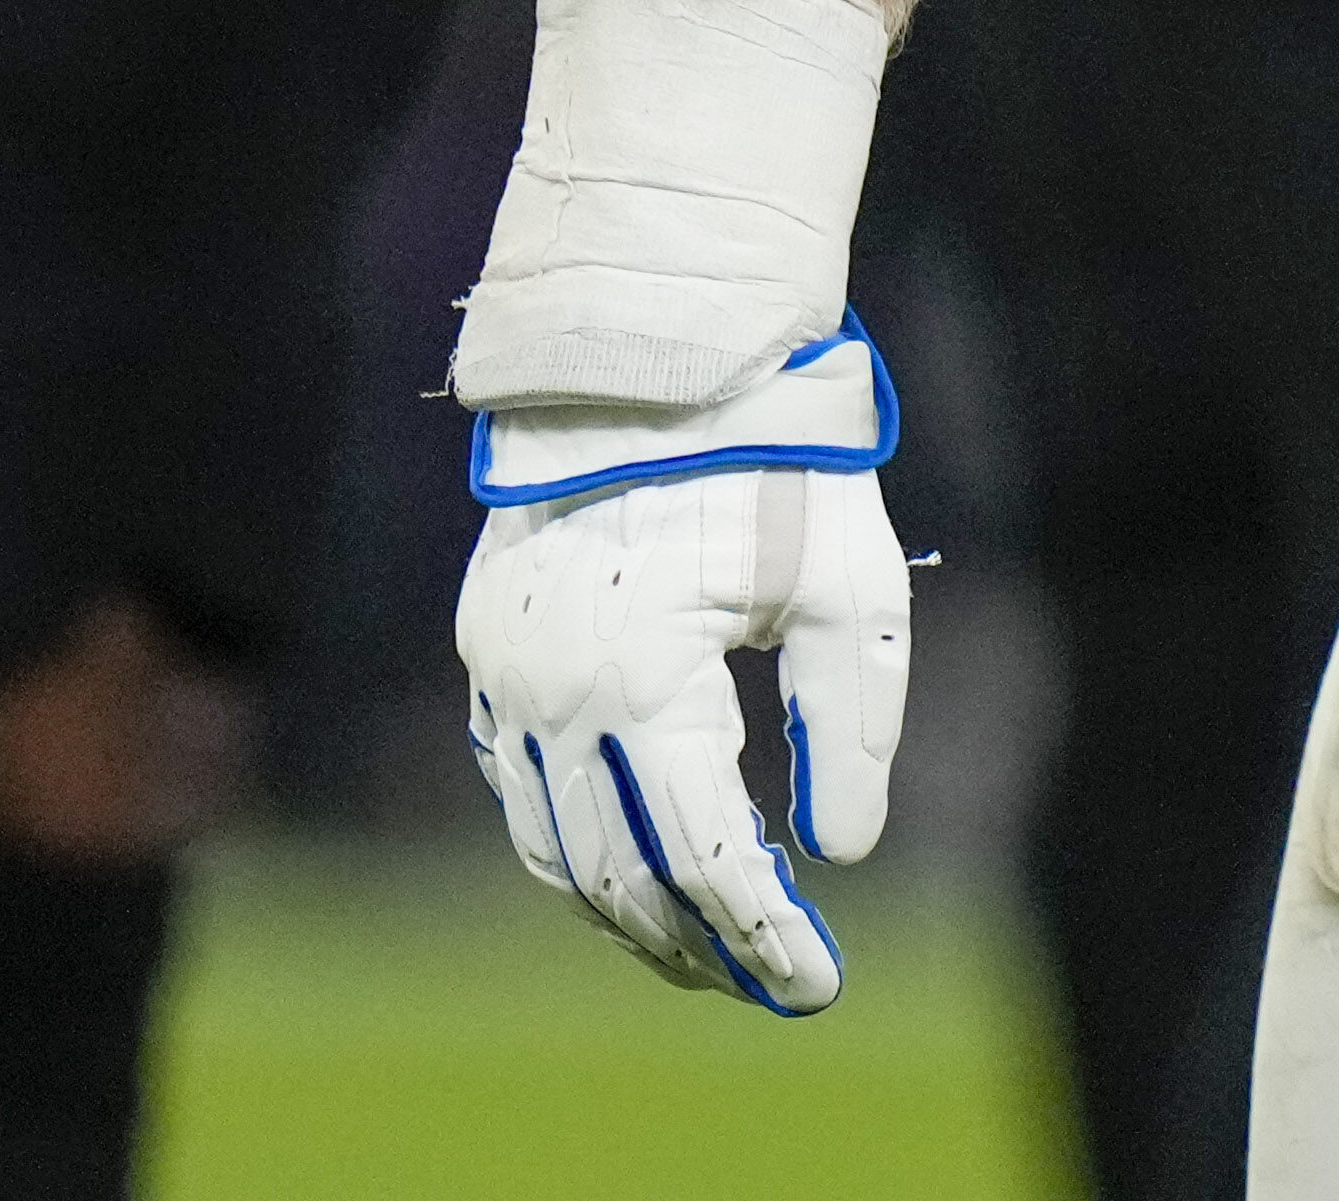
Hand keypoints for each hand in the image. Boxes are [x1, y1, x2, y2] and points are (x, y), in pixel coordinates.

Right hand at [450, 0, 899, 989]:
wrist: (655, 354)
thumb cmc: (776, 462)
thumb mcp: (851, 584)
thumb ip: (850, 720)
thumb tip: (841, 852)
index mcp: (646, 679)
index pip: (708, 857)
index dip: (762, 935)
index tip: (818, 983)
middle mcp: (555, 694)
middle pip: (621, 876)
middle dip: (696, 945)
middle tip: (766, 980)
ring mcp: (504, 678)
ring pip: (554, 847)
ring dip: (627, 912)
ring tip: (706, 947)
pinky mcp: (487, 654)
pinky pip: (514, 788)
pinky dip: (568, 845)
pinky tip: (625, 869)